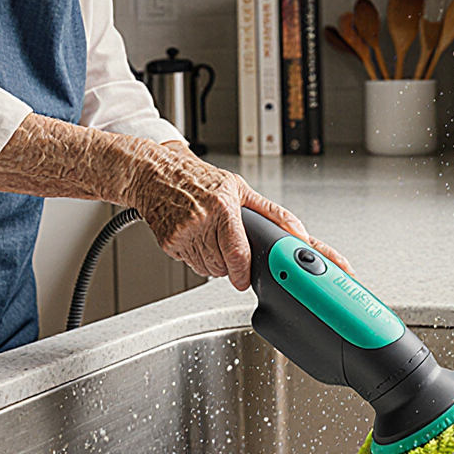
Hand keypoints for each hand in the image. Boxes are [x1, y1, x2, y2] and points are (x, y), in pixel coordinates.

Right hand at [130, 141, 352, 290]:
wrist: (154, 173)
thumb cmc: (198, 179)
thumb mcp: (241, 189)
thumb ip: (273, 214)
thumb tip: (299, 233)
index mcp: (223, 207)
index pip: (237, 254)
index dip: (244, 272)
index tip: (247, 280)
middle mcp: (201, 221)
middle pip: (224, 266)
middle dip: (232, 264)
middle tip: (230, 245)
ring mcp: (182, 234)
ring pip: (208, 270)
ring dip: (215, 262)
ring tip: (212, 237)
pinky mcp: (169, 243)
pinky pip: (191, 265)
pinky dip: (198, 257)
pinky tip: (196, 237)